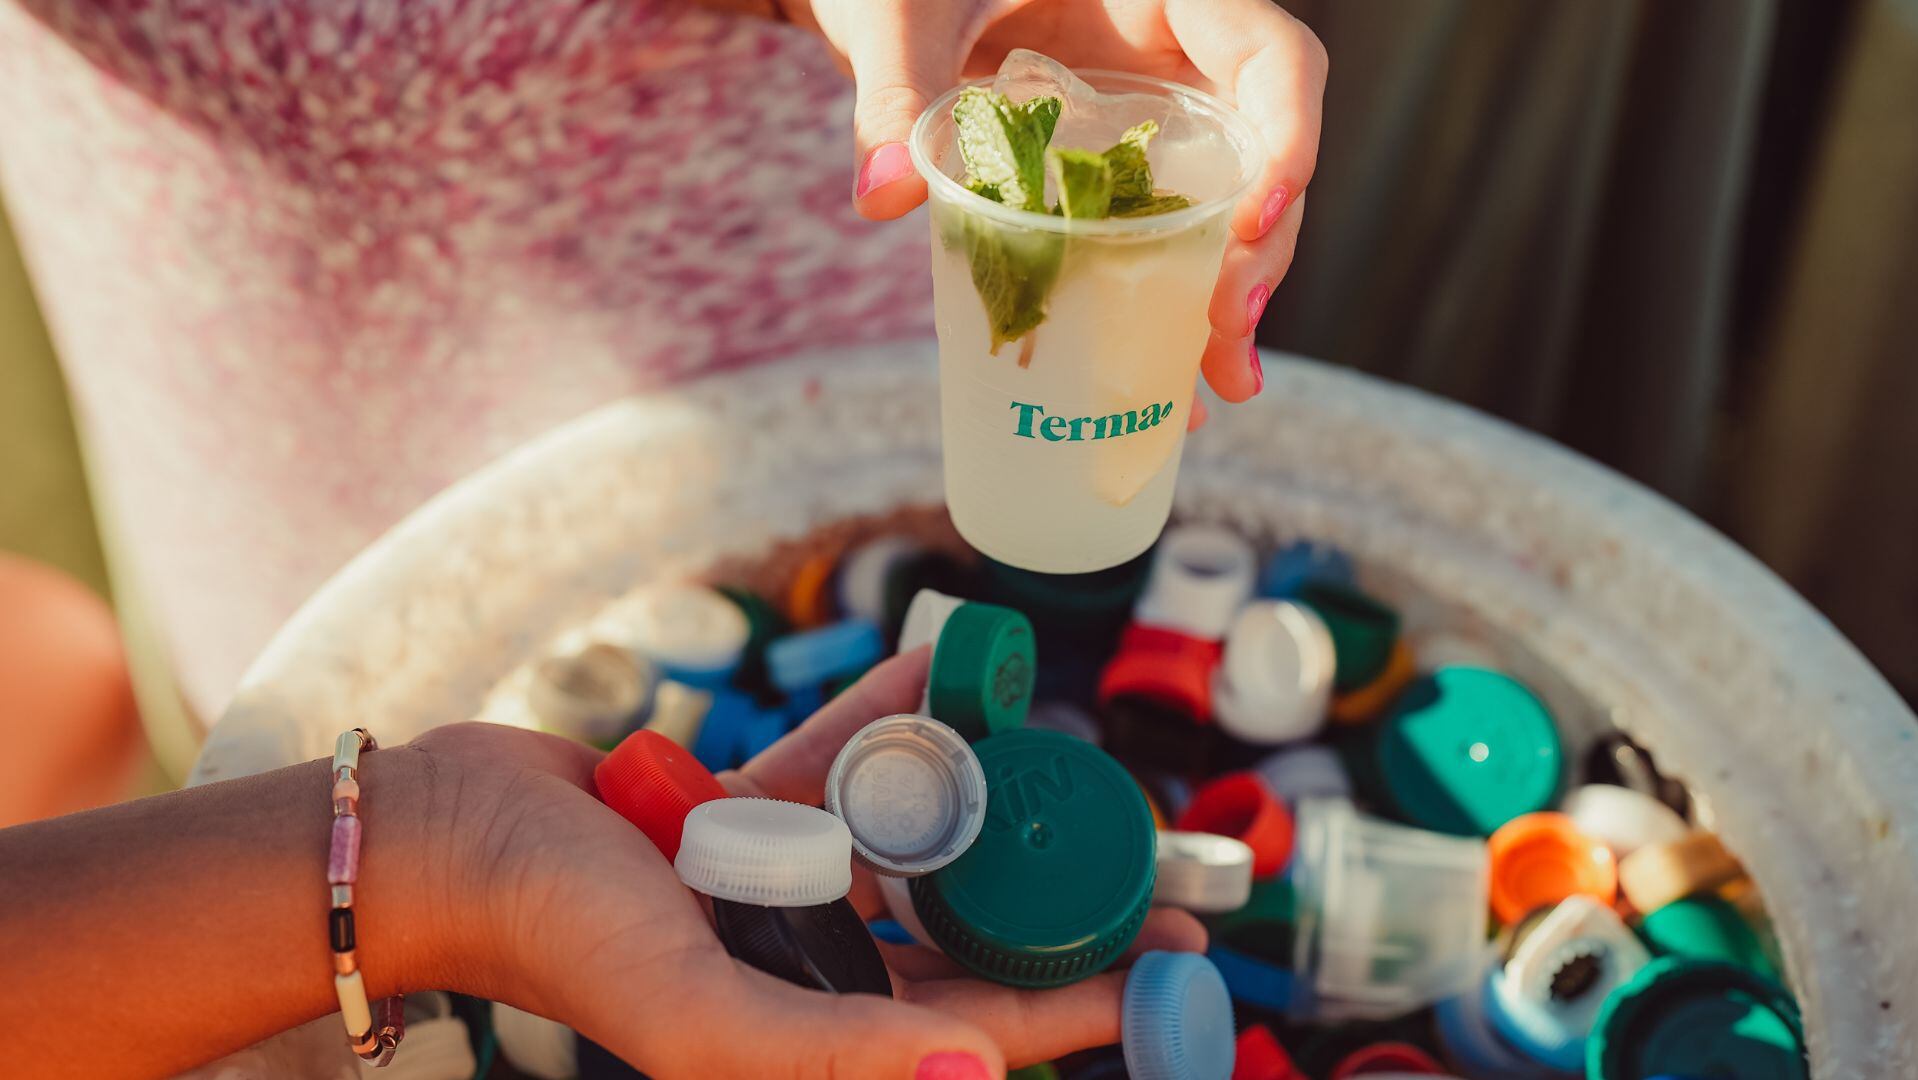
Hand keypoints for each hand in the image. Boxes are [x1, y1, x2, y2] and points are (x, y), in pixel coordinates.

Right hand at [423, 648, 1205, 1077]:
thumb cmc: (558, 935)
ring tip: (1063, 753)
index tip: (1175, 959)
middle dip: (1058, 900)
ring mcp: (776, 881)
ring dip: (981, 795)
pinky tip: (947, 666)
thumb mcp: (699, 1014)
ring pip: (910, 837)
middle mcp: (807, 961)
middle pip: (965, 934)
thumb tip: (979, 1071)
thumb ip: (833, 1053)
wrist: (444, 830)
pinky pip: (837, 758)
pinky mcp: (741, 810)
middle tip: (1154, 857)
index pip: (978, 1018)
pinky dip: (886, 717)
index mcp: (810, 1029)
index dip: (1082, 997)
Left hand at [785, 0, 1326, 416]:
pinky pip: (1163, 244)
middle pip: (1262, 154)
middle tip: (1226, 328)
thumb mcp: (905, 17)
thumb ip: (896, 88)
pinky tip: (1169, 391)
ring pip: (1228, 213)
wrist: (885, 4)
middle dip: (1262, 251)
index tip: (1253, 223)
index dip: (1289, 135)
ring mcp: (1156, 129)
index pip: (1271, 56)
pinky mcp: (1120, 181)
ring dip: (1229, 302)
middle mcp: (1177, 63)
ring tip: (1218, 388)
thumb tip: (884, 195)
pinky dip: (1168, 313)